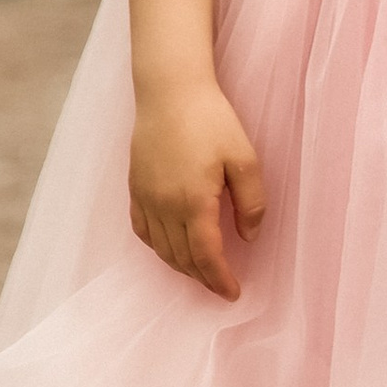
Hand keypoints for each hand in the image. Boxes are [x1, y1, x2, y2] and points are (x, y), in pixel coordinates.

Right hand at [128, 83, 265, 296]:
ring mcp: (146, 198)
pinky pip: (143, 231)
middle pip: (182, 259)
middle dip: (202, 278)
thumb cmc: (211, 120)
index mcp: (194, 203)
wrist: (169, 91)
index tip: (233, 294)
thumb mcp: (244, 158)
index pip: (206, 257)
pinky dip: (158, 247)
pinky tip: (170, 247)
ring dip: (181, 267)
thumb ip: (251, 203)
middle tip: (220, 286)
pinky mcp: (135, 188)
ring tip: (201, 272)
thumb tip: (249, 237)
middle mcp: (165, 207)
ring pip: (160, 249)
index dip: (220, 280)